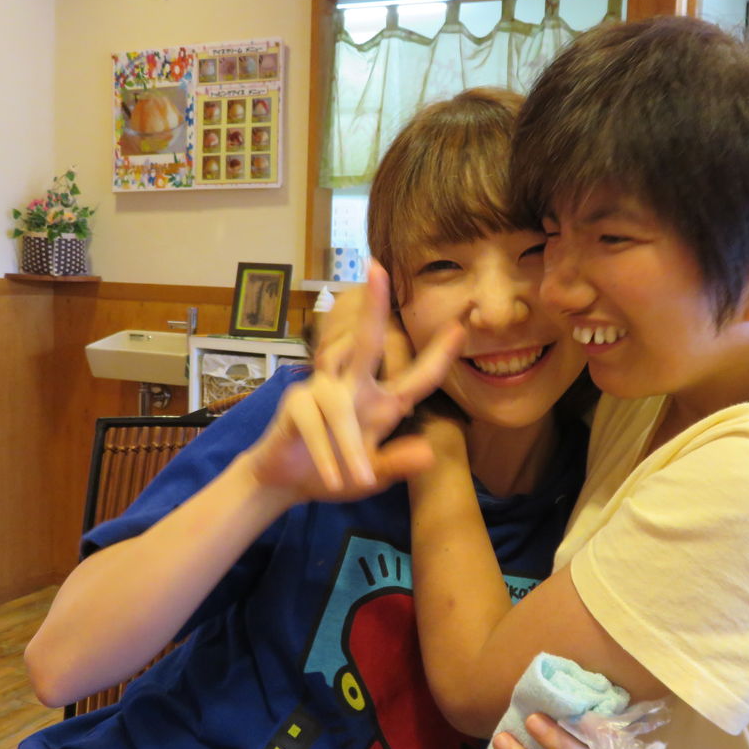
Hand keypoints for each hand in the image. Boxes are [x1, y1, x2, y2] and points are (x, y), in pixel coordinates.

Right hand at [242, 262, 463, 503]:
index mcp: (382, 403)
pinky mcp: (295, 404)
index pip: (417, 377)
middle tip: (377, 267)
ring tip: (354, 481)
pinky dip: (325, 455)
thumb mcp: (372, 476)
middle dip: (372, 304)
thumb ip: (397, 465)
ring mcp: (322, 391)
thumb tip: (429, 454)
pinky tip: (332, 477)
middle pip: (365, 342)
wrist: (287, 480)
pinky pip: (316, 426)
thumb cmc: (337, 472)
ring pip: (340, 408)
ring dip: (348, 447)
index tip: (461, 326)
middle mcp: (354, 388)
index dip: (439, 355)